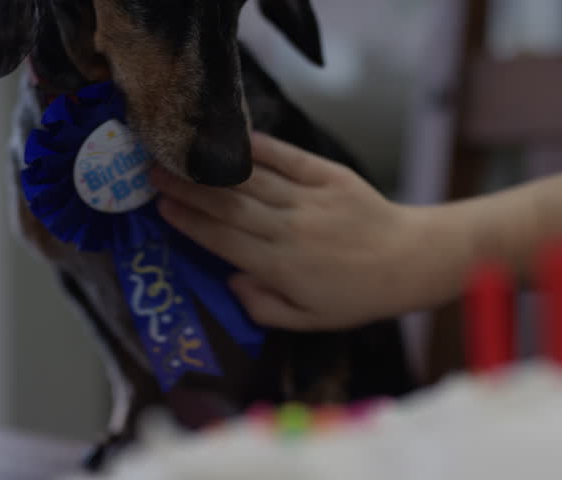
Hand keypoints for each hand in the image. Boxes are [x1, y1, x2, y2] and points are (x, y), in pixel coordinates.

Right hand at [152, 132, 433, 330]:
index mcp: (281, 266)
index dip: (188, 221)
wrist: (408, 261)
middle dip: (188, 188)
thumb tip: (230, 281)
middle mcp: (290, 229)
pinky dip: (259, 147)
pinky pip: (288, 158)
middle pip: (229, 205)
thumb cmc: (356, 296)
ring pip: (252, 180)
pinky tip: (233, 138)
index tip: (160, 206)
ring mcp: (310, 199)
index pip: (223, 239)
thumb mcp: (309, 319)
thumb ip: (263, 306)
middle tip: (153, 171)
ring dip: (212, 167)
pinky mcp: (330, 176)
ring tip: (181, 152)